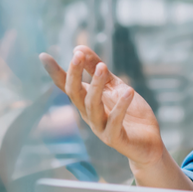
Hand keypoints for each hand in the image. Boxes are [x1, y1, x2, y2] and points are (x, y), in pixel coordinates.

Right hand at [39, 46, 164, 168]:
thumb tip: (78, 48)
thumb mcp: (115, 87)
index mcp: (87, 103)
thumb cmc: (132, 114)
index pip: (68, 86)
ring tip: (102, 67)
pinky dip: (121, 106)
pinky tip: (129, 90)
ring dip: (96, 86)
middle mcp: (89, 116)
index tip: (43, 55)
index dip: (56, 72)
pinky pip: (115, 122)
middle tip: (77, 55)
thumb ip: (98, 70)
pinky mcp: (115, 139)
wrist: (149, 143)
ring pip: (92, 106)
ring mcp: (100, 128)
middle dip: (75, 74)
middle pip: (75, 94)